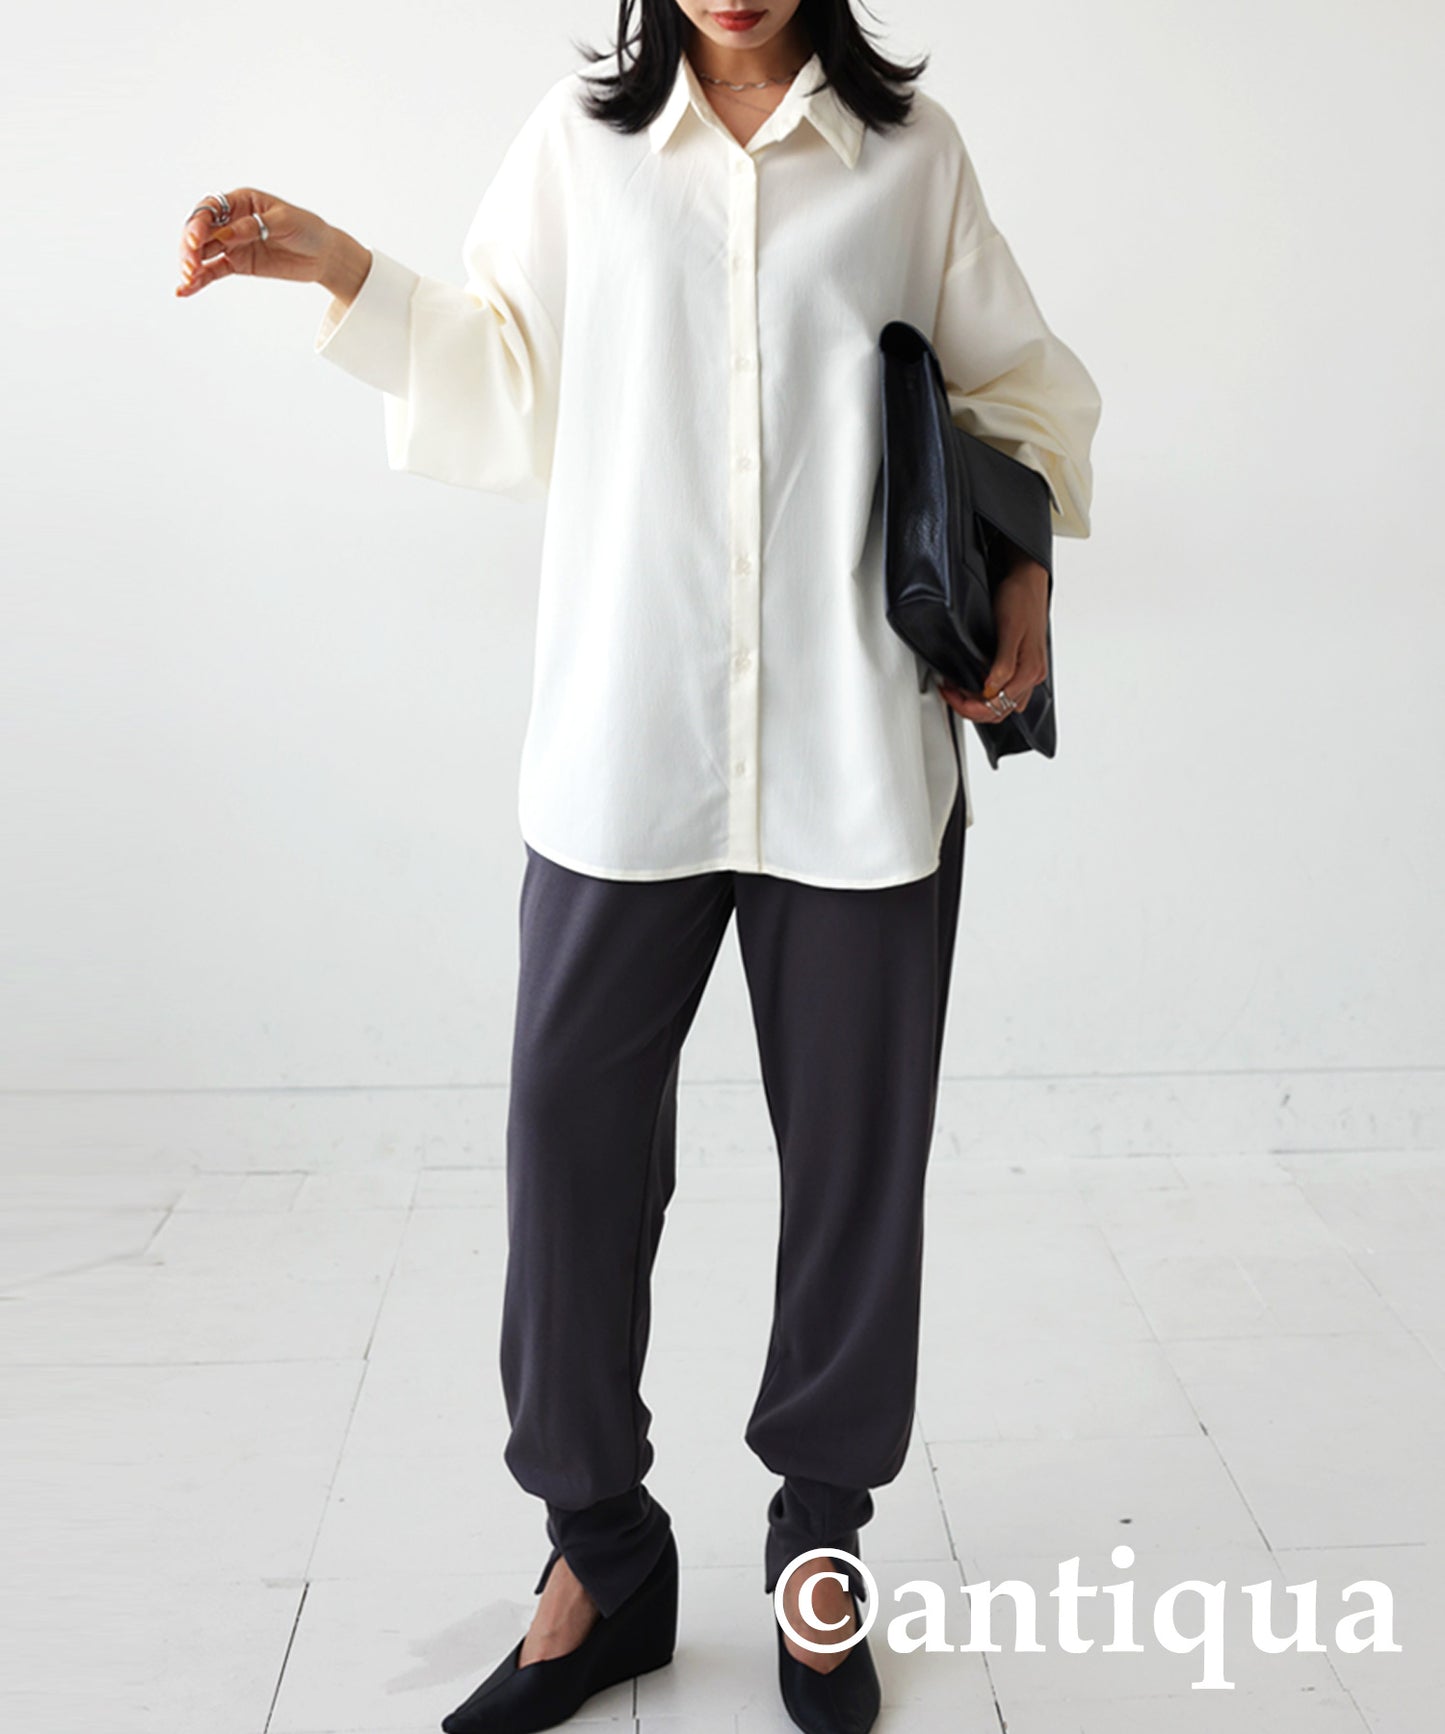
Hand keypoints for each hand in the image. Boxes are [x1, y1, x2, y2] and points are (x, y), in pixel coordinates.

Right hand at [174, 189, 351, 297]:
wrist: (323, 254)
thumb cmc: (306, 228)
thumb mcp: (284, 221)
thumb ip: (253, 226)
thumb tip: (225, 235)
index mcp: (240, 201)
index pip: (209, 209)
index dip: (198, 223)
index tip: (197, 240)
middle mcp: (230, 220)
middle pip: (199, 231)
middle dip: (190, 247)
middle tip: (191, 264)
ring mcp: (231, 244)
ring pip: (202, 252)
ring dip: (191, 265)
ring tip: (188, 279)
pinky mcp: (237, 264)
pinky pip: (213, 271)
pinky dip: (199, 280)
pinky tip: (185, 290)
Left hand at [937, 560, 1049, 724]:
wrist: (1028, 581)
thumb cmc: (1020, 599)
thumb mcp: (1008, 630)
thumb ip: (1003, 664)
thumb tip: (991, 689)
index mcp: (1030, 671)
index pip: (997, 706)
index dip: (970, 705)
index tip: (951, 693)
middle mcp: (1033, 676)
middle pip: (1000, 711)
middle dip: (971, 708)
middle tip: (950, 693)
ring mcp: (1029, 672)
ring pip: (1003, 705)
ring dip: (979, 703)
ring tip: (958, 689)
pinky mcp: (1024, 665)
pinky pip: (1007, 692)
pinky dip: (988, 694)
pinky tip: (974, 682)